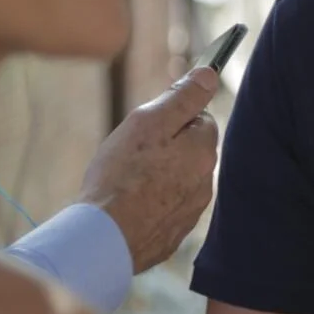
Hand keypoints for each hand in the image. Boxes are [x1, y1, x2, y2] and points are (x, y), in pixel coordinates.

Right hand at [77, 67, 219, 272]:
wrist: (104, 238)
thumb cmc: (122, 175)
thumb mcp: (149, 122)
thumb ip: (183, 97)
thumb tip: (209, 74)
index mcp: (203, 153)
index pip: (200, 119)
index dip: (172, 118)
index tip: (148, 127)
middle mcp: (205, 183)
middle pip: (189, 151)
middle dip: (165, 147)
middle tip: (132, 155)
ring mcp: (190, 212)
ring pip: (177, 180)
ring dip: (158, 175)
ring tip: (125, 181)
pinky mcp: (172, 235)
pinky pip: (165, 209)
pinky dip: (150, 203)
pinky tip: (127, 205)